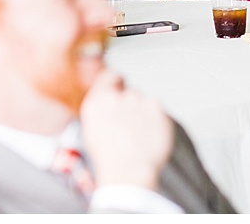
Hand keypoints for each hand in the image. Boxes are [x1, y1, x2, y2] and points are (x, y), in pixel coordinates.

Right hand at [80, 70, 173, 190]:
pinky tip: (149, 135)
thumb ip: (100, 109)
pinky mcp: (156, 106)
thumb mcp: (92, 131)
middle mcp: (115, 97)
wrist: (129, 172)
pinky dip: (156, 119)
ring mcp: (137, 100)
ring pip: (144, 101)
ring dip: (143, 113)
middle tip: (131, 127)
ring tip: (139, 136)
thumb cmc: (110, 159)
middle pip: (129, 93)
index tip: (121, 85)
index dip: (116, 81)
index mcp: (96, 103)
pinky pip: (157, 109)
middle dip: (131, 106)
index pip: (109, 76)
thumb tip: (110, 98)